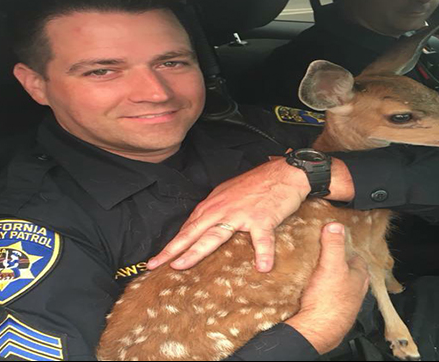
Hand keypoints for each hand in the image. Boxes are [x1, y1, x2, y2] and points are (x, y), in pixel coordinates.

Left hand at [146, 158, 310, 271]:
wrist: (284, 172)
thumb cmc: (258, 183)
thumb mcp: (230, 194)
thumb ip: (217, 210)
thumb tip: (204, 225)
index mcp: (214, 205)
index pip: (189, 227)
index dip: (173, 243)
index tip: (158, 258)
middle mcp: (222, 209)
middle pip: (193, 232)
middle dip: (172, 249)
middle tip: (154, 264)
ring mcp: (241, 215)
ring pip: (215, 235)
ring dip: (196, 251)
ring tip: (181, 265)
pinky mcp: (263, 219)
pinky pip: (262, 240)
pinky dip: (263, 254)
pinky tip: (262, 267)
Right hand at [285, 222, 369, 354]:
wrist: (318, 330)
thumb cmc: (328, 302)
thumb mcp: (331, 266)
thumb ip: (334, 245)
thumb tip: (336, 226)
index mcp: (359, 278)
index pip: (357, 258)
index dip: (347, 248)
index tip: (338, 242)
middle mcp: (355, 292)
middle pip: (350, 273)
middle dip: (340, 265)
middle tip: (326, 257)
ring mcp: (345, 304)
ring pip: (340, 287)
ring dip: (331, 280)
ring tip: (318, 273)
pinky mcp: (332, 314)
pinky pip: (328, 299)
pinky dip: (322, 294)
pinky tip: (312, 292)